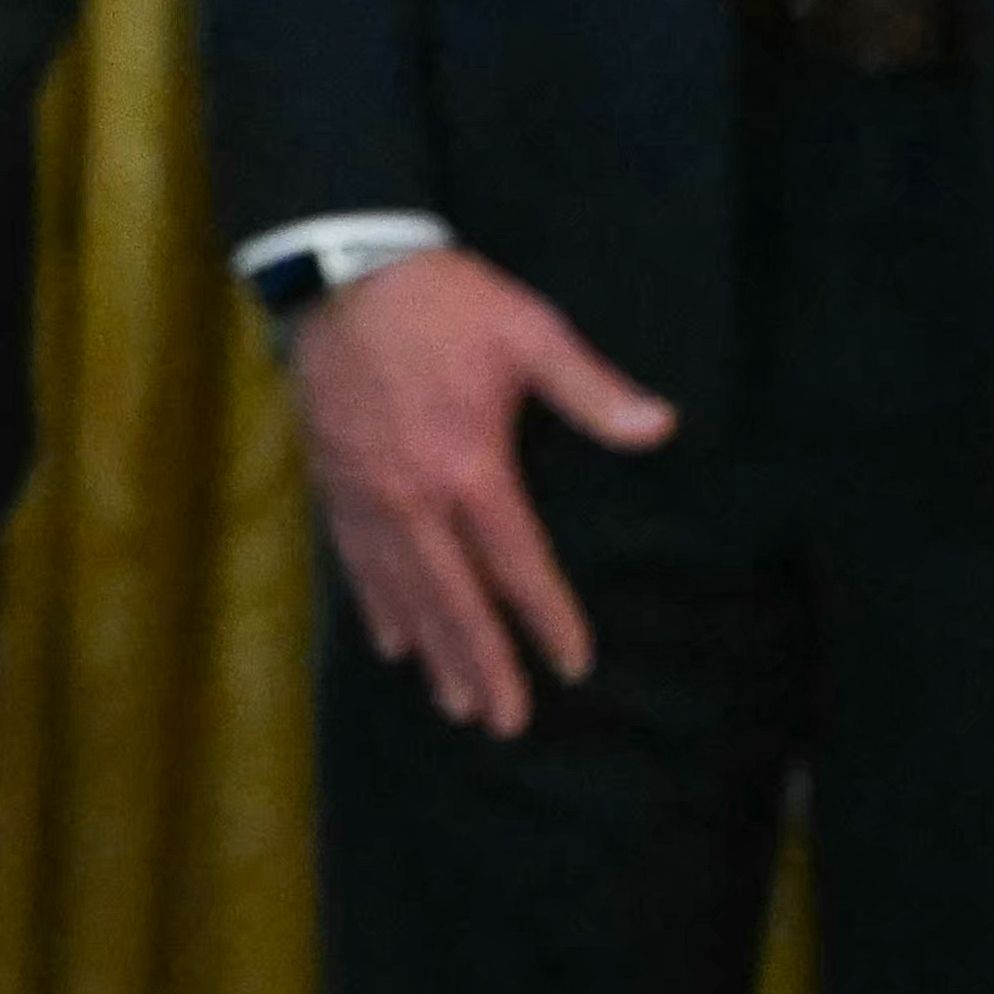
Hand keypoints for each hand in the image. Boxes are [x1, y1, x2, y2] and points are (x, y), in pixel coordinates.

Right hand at [281, 249, 673, 739]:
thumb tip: (660, 429)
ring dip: (431, 653)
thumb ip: (592, 389)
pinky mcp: (333, 483)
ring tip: (455, 703)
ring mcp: (366, 497)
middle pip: (454, 600)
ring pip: (402, 594)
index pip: (515, 565)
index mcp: (469, 467)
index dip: (546, 619)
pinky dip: (376, 609)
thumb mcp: (529, 332)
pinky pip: (355, 564)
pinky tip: (390, 644)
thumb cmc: (445, 301)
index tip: (573, 666)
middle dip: (482, 665)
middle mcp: (414, 499)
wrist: (343, 270)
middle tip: (505, 723)